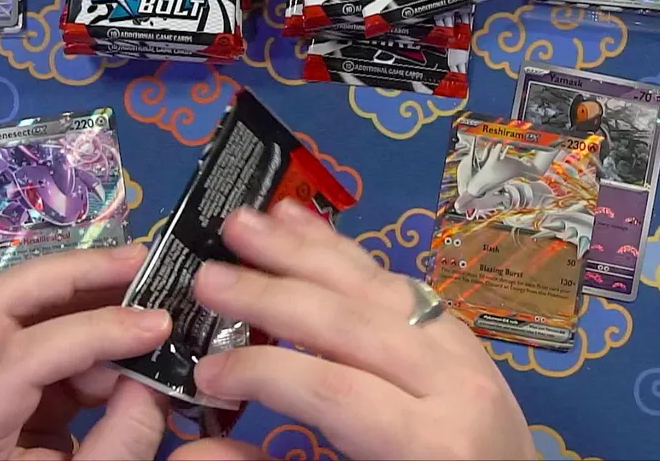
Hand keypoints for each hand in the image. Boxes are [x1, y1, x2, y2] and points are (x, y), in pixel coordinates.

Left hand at [0, 244, 174, 459]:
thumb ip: (126, 435)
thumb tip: (157, 369)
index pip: (15, 358)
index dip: (91, 332)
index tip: (158, 326)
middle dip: (73, 273)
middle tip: (142, 264)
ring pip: (12, 307)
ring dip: (83, 290)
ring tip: (147, 287)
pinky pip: (32, 335)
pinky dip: (85, 328)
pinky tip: (130, 337)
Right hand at [170, 201, 536, 460]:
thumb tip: (191, 452)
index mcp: (431, 442)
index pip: (335, 390)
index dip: (264, 374)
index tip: (205, 371)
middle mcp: (455, 384)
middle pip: (355, 322)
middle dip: (274, 292)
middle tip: (207, 274)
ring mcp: (467, 353)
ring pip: (381, 286)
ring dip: (309, 250)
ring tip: (249, 222)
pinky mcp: (465, 338)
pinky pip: (403, 287)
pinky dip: (350, 258)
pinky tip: (310, 232)